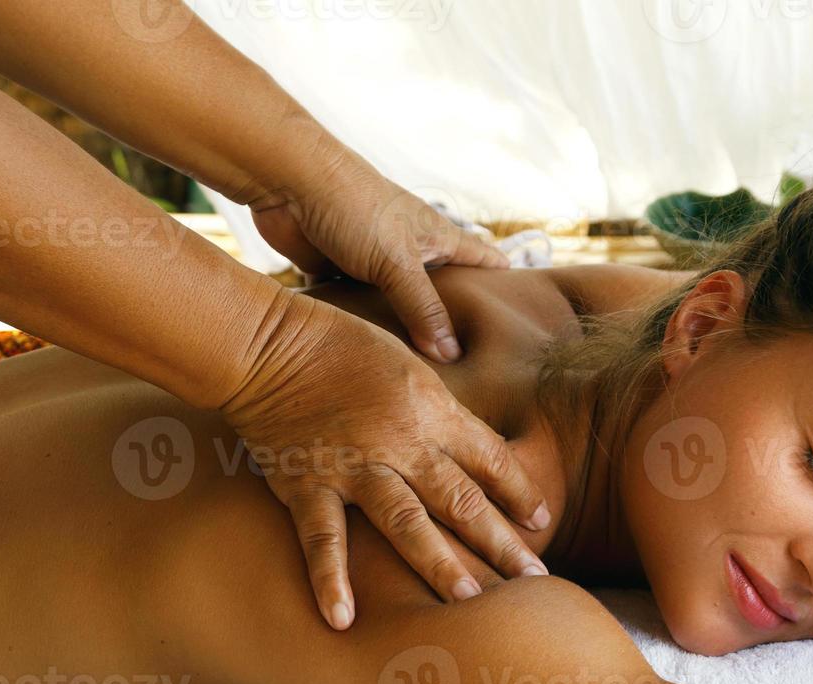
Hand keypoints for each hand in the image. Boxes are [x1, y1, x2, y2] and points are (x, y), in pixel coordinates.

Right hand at [225, 292, 549, 629]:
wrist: (269, 344)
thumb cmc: (342, 346)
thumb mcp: (408, 365)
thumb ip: (440, 411)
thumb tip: (475, 445)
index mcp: (431, 410)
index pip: (489, 458)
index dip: (519, 491)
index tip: (541, 523)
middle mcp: (401, 443)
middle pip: (461, 499)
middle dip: (501, 541)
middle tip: (534, 581)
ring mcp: (354, 468)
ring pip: (406, 522)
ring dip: (440, 564)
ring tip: (471, 601)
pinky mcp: (307, 484)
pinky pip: (322, 538)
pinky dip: (331, 578)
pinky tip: (343, 618)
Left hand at [250, 143, 508, 364]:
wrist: (289, 183)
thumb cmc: (354, 208)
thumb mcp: (397, 263)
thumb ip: (423, 310)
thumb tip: (451, 355)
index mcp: (437, 237)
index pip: (485, 261)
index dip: (505, 285)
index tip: (522, 321)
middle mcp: (411, 250)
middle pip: (441, 290)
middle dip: (452, 321)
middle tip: (472, 365)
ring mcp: (375, 261)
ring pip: (396, 304)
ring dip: (401, 330)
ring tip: (421, 372)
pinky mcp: (340, 271)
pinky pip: (357, 307)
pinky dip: (361, 325)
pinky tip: (368, 355)